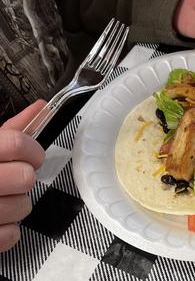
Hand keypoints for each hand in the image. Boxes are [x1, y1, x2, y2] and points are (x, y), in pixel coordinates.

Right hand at [0, 100, 45, 251]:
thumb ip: (10, 129)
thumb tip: (39, 110)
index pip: (18, 143)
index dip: (32, 150)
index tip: (32, 156)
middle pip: (25, 177)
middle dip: (22, 178)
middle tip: (9, 179)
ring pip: (23, 207)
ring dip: (15, 205)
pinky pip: (11, 234)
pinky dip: (6, 230)